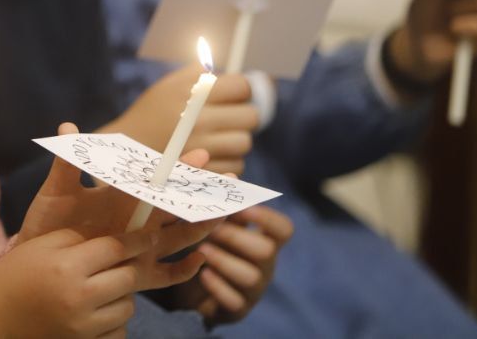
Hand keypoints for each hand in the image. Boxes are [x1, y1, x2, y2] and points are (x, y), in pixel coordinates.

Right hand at [0, 226, 156, 338]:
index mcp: (67, 266)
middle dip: (131, 267)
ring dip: (122, 294)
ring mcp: (82, 327)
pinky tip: (97, 309)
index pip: (116, 249)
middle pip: (128, 278)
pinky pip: (118, 332)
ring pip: (128, 307)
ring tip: (104, 286)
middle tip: (125, 261)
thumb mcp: (43, 244)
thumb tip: (116, 232)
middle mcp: (79, 298)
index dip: (137, 240)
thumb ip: (80, 236)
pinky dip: (114, 320)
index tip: (148, 236)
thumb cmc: (16, 273)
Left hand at [16, 123, 219, 289]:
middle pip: (175, 206)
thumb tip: (67, 125)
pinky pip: (166, 275)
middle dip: (201, 195)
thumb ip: (66, 165)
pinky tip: (199, 261)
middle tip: (229, 183)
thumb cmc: (48, 224)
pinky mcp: (133, 274)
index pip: (155, 178)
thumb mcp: (55, 193)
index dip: (177, 167)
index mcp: (121, 195)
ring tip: (224, 216)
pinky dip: (184, 270)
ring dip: (202, 227)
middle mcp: (136, 220)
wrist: (37, 259)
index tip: (200, 155)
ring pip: (179, 237)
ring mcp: (137, 246)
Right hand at [112, 66, 257, 175]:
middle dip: (243, 115)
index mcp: (193, 94)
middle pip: (251, 116)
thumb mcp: (170, 84)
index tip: (234, 94)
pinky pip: (235, 167)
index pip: (242, 86)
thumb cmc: (153, 113)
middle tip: (230, 116)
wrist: (126, 149)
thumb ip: (199, 72)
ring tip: (218, 136)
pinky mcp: (203, 173)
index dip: (242, 89)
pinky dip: (228, 161)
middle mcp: (198, 120)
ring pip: (244, 143)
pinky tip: (211, 154)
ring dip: (236, 139)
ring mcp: (201, 149)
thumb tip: (232, 68)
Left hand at [177, 205, 292, 324]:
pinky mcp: (237, 309)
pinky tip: (202, 274)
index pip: (284, 229)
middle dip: (237, 236)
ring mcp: (254, 289)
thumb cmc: (208, 240)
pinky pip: (235, 302)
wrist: (192, 283)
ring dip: (225, 261)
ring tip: (203, 250)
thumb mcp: (212, 219)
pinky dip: (218, 287)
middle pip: (266, 251)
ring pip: (251, 277)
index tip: (243, 207)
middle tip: (210, 228)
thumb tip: (212, 167)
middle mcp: (265, 264)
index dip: (267, 217)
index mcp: (263, 238)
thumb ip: (215, 197)